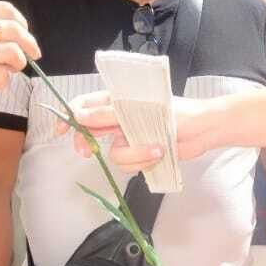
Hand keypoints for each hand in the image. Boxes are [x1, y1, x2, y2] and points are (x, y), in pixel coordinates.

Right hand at [0, 2, 39, 113]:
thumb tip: (2, 39)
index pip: (1, 9)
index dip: (19, 20)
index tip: (25, 31)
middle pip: (12, 29)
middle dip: (29, 41)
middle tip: (34, 53)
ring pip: (11, 52)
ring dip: (19, 63)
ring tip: (11, 70)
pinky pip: (0, 75)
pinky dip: (2, 81)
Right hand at [64, 91, 220, 168]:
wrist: (204, 130)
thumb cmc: (180, 112)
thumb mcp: (144, 109)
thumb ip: (110, 113)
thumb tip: (80, 114)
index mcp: (120, 101)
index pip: (86, 104)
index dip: (70, 115)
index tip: (61, 130)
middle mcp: (121, 119)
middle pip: (91, 132)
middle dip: (89, 144)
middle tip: (88, 152)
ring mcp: (130, 137)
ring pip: (114, 154)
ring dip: (135, 155)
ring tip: (156, 147)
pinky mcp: (140, 153)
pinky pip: (130, 164)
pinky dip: (144, 161)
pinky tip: (160, 154)